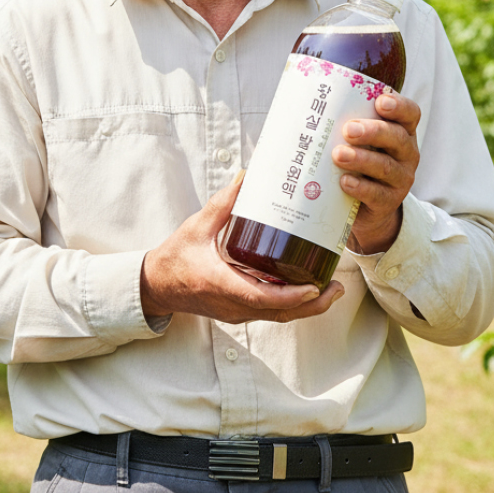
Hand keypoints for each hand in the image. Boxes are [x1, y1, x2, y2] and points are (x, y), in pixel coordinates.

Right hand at [140, 170, 344, 323]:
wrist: (156, 285)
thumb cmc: (175, 257)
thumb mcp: (197, 226)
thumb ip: (223, 202)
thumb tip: (247, 176)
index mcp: (222, 284)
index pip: (262, 298)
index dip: (291, 296)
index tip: (314, 287)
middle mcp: (233, 304)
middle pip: (280, 313)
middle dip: (312, 304)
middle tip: (337, 287)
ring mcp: (236, 311)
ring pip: (278, 316)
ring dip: (306, 306)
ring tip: (331, 288)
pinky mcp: (238, 310)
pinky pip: (269, 312)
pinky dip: (291, 304)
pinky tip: (305, 288)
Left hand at [331, 90, 420, 254]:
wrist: (363, 206)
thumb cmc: (355, 161)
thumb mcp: (356, 140)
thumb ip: (342, 122)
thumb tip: (299, 102)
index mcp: (400, 130)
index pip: (409, 114)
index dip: (398, 106)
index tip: (380, 102)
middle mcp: (406, 153)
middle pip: (397, 138)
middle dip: (373, 131)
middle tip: (348, 129)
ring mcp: (400, 179)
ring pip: (385, 167)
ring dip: (361, 159)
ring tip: (338, 155)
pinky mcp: (388, 202)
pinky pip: (377, 195)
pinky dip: (360, 188)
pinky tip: (344, 182)